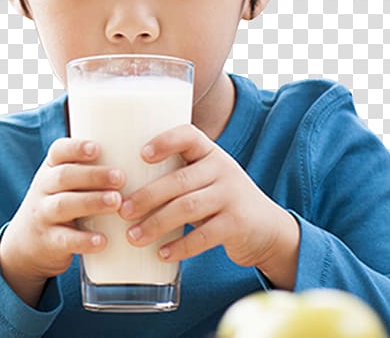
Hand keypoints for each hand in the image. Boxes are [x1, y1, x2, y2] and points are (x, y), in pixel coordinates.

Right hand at [0, 138, 125, 306]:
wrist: (25, 246)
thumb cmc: (59, 204)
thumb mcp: (64, 184)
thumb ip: (90, 170)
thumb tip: (140, 155)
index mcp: (51, 169)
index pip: (58, 151)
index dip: (76, 148)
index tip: (97, 148)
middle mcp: (43, 188)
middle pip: (64, 176)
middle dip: (93, 175)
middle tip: (120, 177)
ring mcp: (43, 216)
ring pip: (63, 205)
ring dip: (92, 202)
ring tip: (116, 202)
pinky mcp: (48, 242)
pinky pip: (64, 240)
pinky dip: (83, 240)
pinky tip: (102, 240)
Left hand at [118, 124, 298, 286]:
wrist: (267, 228)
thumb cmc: (221, 200)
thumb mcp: (207, 178)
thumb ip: (179, 175)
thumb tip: (122, 186)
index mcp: (210, 152)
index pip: (189, 136)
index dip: (165, 141)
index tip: (141, 154)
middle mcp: (223, 169)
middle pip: (180, 179)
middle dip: (148, 196)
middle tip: (122, 210)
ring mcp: (232, 196)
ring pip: (188, 207)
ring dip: (157, 223)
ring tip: (133, 236)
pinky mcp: (237, 224)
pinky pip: (204, 236)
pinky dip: (180, 246)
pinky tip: (161, 254)